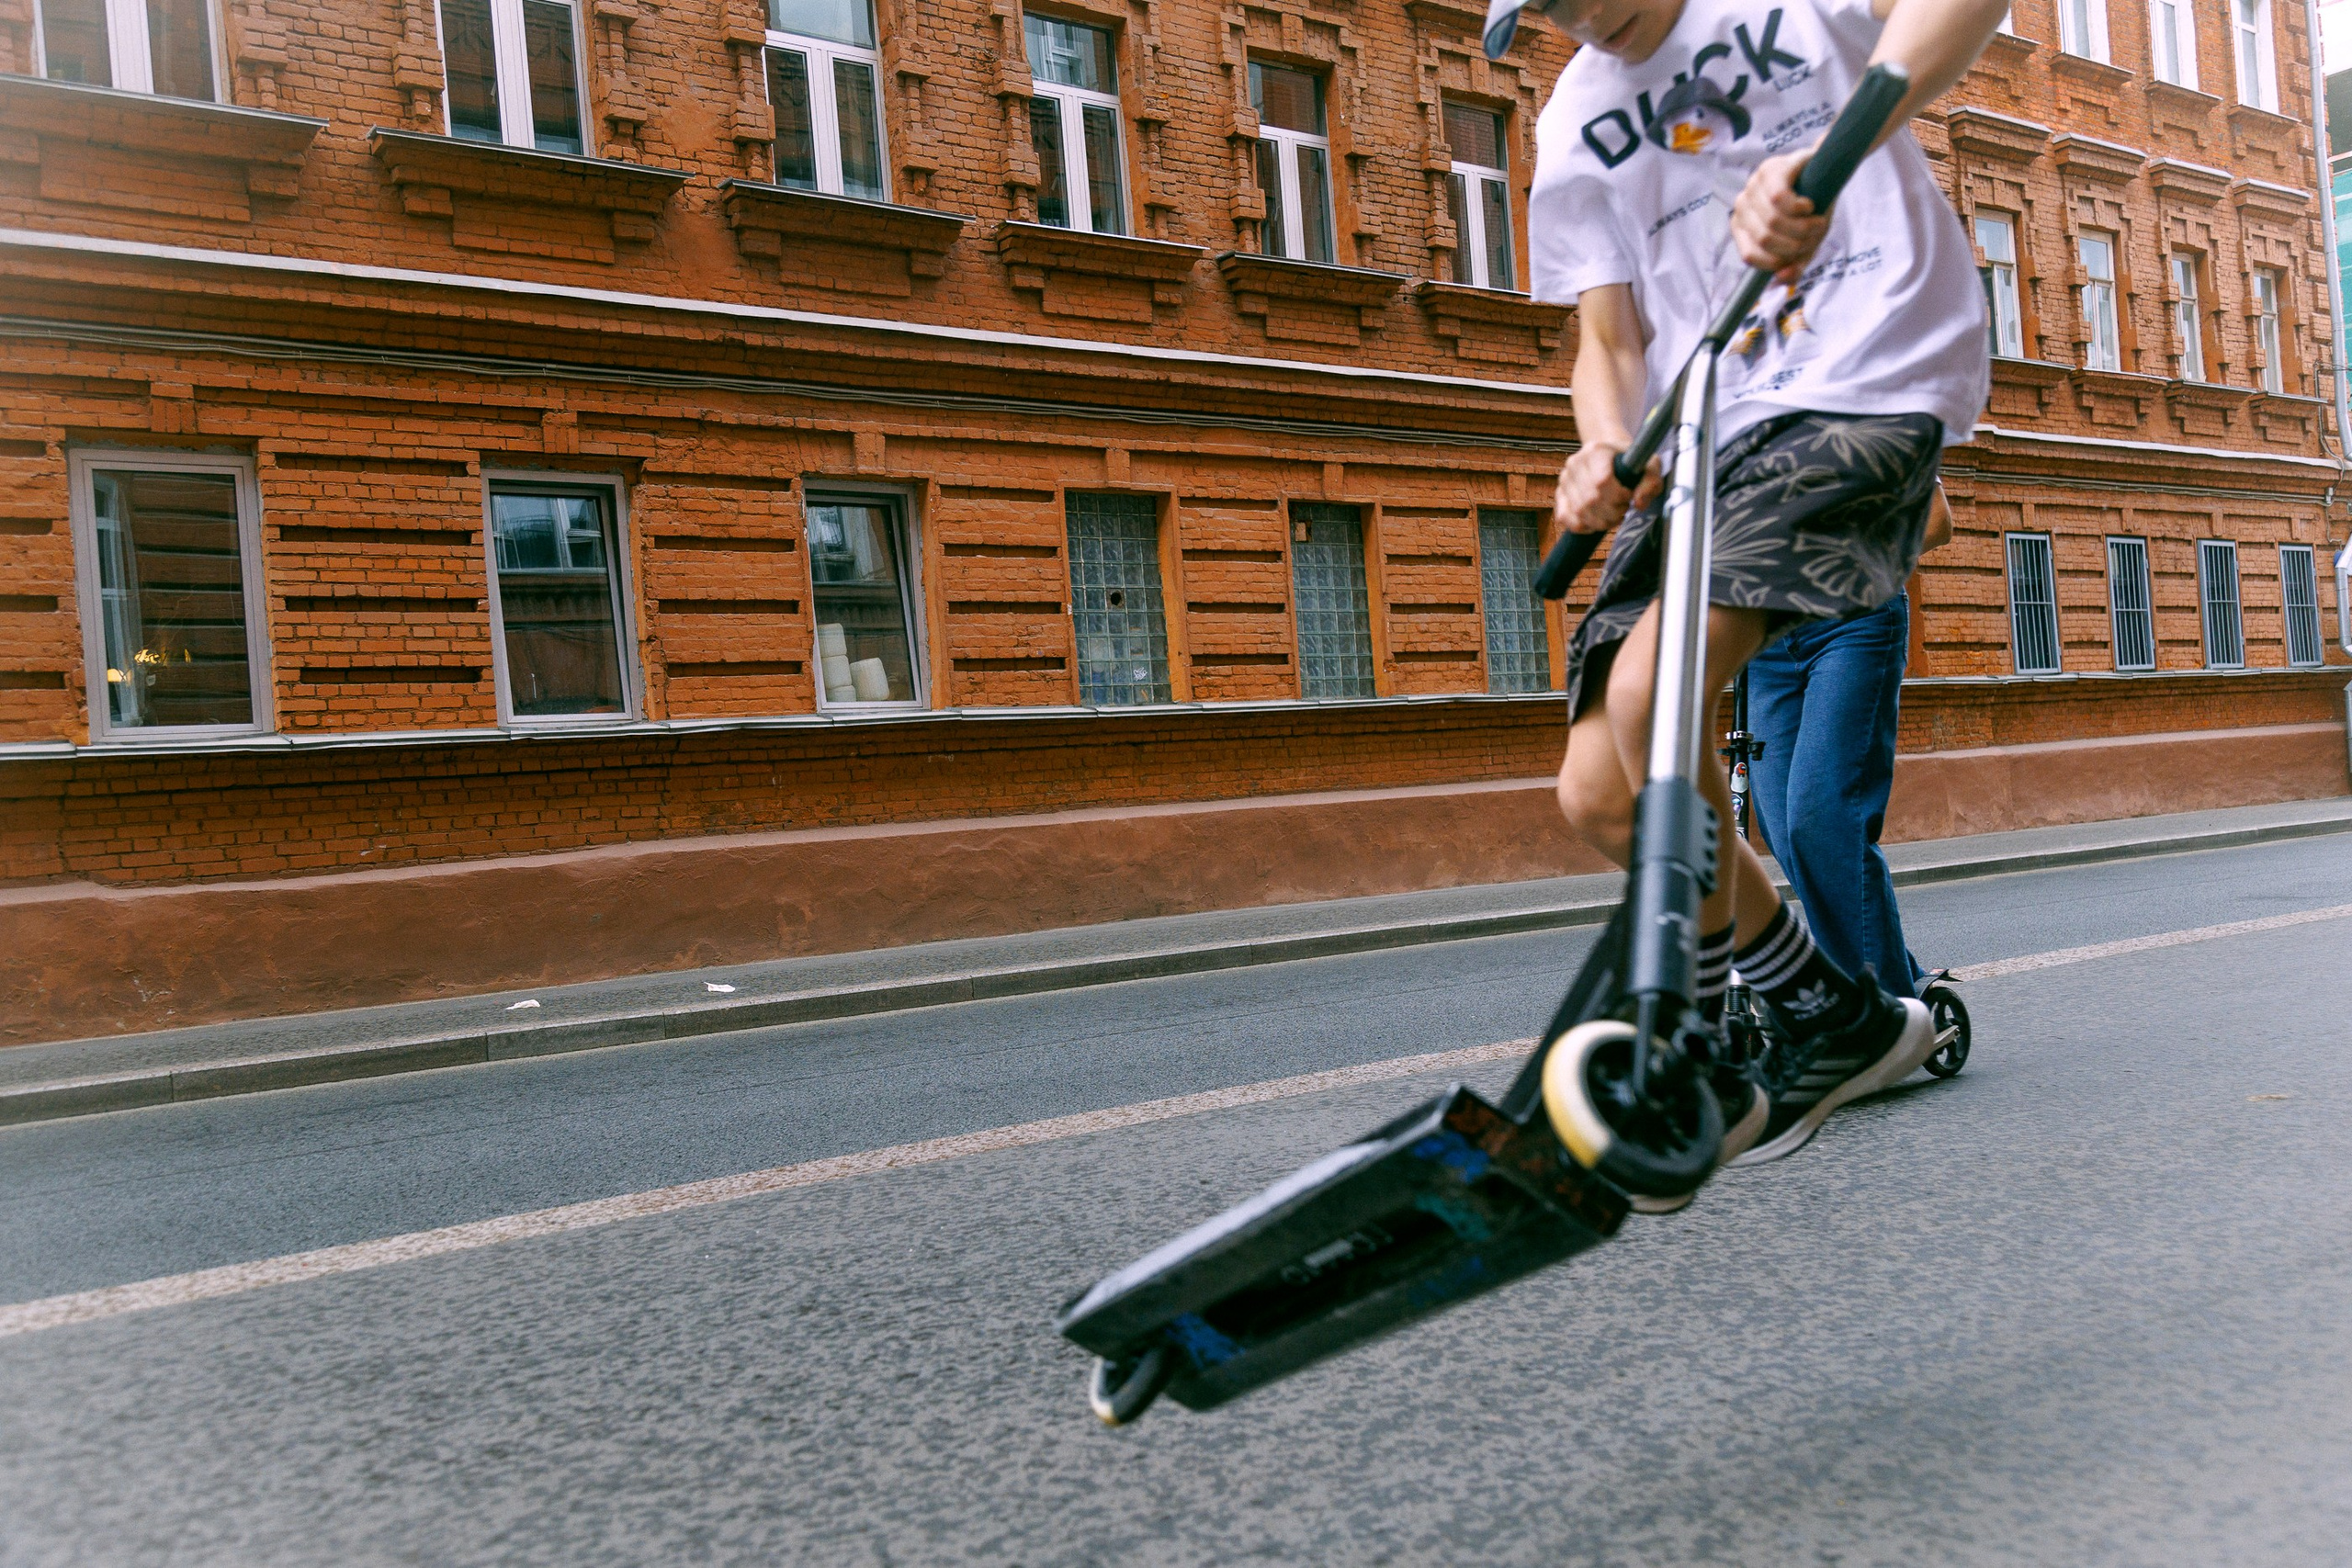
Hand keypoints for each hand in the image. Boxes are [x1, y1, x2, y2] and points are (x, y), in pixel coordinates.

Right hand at [1554, 442, 1660, 538]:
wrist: (1610, 456)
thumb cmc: (1630, 462)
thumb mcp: (1649, 466)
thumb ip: (1651, 483)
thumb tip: (1638, 504)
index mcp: (1596, 450)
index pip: (1602, 481)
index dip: (1618, 496)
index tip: (1629, 496)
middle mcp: (1575, 462)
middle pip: (1591, 499)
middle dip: (1612, 512)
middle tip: (1623, 509)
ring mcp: (1565, 479)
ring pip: (1579, 511)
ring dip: (1600, 521)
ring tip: (1613, 515)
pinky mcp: (1560, 493)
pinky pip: (1564, 517)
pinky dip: (1582, 526)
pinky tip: (1595, 522)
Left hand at [1731, 149, 1831, 283]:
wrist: (1829, 171)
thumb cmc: (1813, 209)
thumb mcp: (1806, 242)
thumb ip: (1794, 265)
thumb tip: (1781, 278)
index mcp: (1743, 226)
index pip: (1750, 255)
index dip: (1779, 261)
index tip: (1800, 253)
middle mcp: (1742, 204)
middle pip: (1765, 239)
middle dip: (1796, 244)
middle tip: (1815, 235)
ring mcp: (1754, 185)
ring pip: (1773, 221)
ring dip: (1803, 228)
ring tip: (1818, 222)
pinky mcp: (1772, 168)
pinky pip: (1779, 198)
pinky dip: (1799, 208)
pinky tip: (1809, 206)